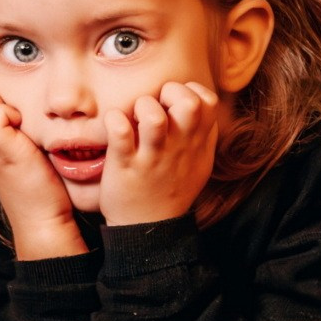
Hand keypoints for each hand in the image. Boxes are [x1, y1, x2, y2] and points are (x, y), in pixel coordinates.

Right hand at [0, 82, 85, 259]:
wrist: (43, 219)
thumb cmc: (37, 184)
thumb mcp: (15, 148)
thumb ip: (8, 128)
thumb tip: (18, 102)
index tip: (3, 110)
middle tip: (8, 114)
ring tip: (15, 122)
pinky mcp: (6, 156)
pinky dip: (7, 116)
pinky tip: (23, 130)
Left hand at [99, 80, 219, 226]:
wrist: (149, 229)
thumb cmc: (171, 190)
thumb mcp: (199, 163)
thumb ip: (203, 134)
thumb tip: (203, 105)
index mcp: (196, 144)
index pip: (207, 100)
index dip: (190, 91)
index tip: (174, 104)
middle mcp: (178, 148)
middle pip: (188, 102)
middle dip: (169, 92)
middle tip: (156, 107)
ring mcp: (152, 157)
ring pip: (153, 115)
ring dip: (142, 106)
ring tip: (135, 119)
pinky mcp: (125, 165)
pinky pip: (119, 131)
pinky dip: (113, 121)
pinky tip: (114, 127)